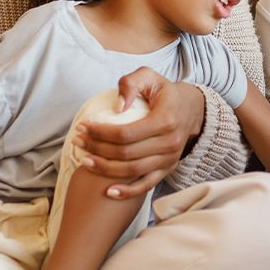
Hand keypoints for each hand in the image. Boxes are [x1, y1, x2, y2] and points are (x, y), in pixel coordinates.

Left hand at [74, 66, 205, 197]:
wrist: (191, 109)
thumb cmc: (164, 92)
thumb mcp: (148, 76)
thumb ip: (130, 84)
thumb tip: (117, 107)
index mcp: (165, 120)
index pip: (125, 133)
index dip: (100, 133)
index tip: (82, 127)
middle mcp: (170, 143)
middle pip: (125, 153)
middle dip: (97, 148)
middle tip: (78, 141)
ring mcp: (170, 159)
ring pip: (131, 170)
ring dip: (104, 168)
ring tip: (84, 160)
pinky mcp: (168, 169)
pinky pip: (146, 185)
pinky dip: (127, 191)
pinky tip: (108, 192)